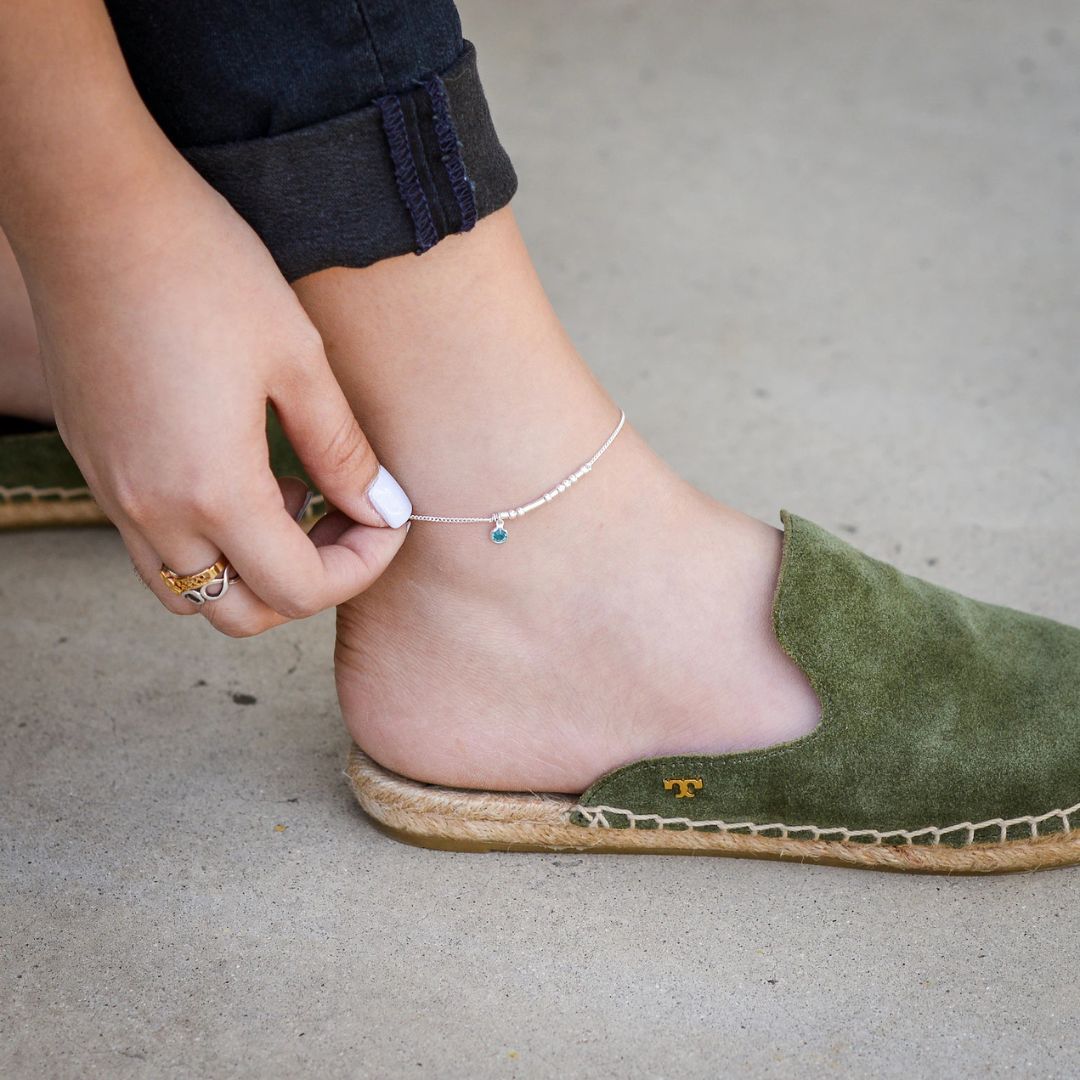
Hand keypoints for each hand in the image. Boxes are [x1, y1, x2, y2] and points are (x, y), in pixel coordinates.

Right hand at [19, 163, 410, 634]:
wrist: (91, 206)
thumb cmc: (204, 269)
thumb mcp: (298, 361)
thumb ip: (342, 452)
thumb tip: (383, 509)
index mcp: (212, 490)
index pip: (300, 591)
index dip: (362, 567)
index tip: (389, 517)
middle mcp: (151, 511)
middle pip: (240, 613)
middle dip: (308, 584)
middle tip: (347, 519)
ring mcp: (112, 492)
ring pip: (189, 590)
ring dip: (251, 571)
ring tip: (294, 499)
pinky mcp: (95, 464)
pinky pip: (153, 545)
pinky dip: (207, 540)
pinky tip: (241, 473)